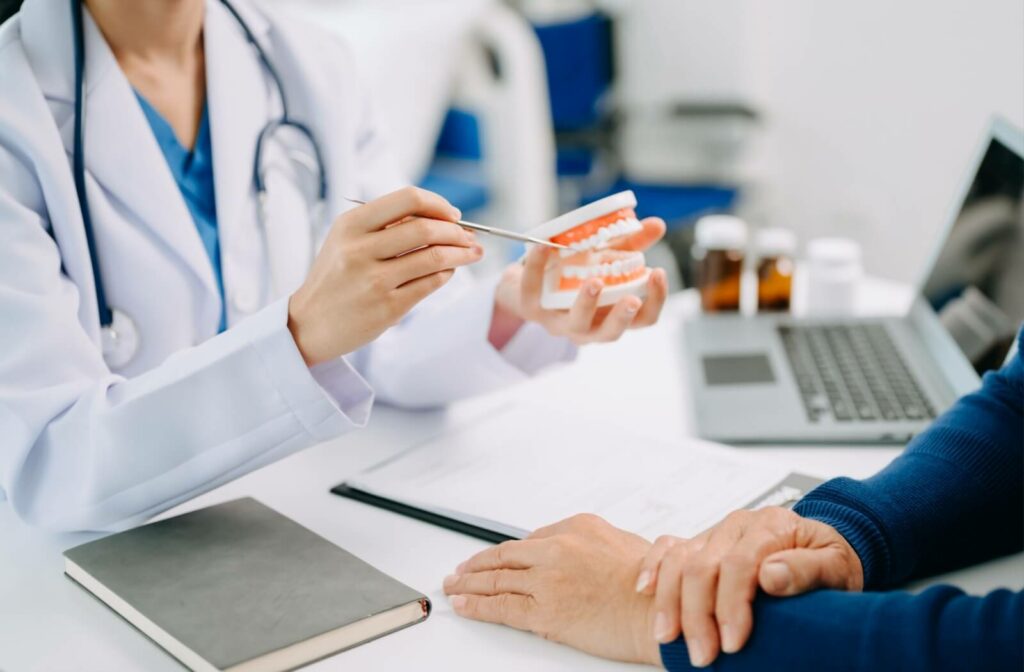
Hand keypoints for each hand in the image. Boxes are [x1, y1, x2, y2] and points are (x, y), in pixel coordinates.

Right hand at [288, 187, 482, 364]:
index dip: (439, 204)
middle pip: (426, 228)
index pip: (408, 199)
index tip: (453, 215)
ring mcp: (374, 280)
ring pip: (434, 257)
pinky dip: (447, 273)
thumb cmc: (336, 278)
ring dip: (462, 253)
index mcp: (351, 225)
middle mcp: (360, 250)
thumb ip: (386, 226)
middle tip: (470, 237)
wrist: (308, 324)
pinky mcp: (387, 307)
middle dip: (457, 231)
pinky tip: (450, 271)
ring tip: (473, 252)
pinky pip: (430, 284)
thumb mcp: (347, 240)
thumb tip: (443, 218)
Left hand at [444, 514, 661, 665]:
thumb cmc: (654, 586)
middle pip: (505, 555)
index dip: (507, 554)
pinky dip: (476, 604)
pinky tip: (463, 604)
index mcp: (577, 527)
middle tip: (461, 569)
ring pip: (496, 578)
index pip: (530, 540)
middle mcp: (557, 547)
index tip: (494, 559)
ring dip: (468, 582)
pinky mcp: (543, 611)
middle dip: (478, 563)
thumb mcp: (625, 546)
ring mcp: (547, 579)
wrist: (661, 613)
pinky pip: (500, 606)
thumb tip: (577, 556)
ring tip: (453, 585)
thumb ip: (592, 546)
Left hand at [489, 217, 668, 348]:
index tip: (658, 273)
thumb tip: (658, 224)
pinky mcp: (531, 309)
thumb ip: (631, 244)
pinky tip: (545, 246)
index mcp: (611, 315)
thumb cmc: (573, 275)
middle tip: (632, 299)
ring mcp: (559, 322)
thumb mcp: (604, 259)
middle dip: (622, 317)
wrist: (524, 283)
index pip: (643, 319)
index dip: (655, 301)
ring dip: (587, 304)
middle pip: (611, 333)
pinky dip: (537, 267)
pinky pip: (533, 290)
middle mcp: (588, 327)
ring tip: (595, 282)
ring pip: (575, 324)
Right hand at [636, 507, 863, 666]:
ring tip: (668, 637)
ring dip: (669, 601)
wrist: (822, 547)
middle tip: (702, 655)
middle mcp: (738, 525)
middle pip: (702, 565)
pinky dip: (652, 568)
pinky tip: (646, 591)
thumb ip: (809, 570)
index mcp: (771, 526)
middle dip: (697, 614)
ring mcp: (715, 533)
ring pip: (678, 560)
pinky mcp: (700, 544)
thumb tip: (772, 576)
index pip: (740, 563)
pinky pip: (667, 549)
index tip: (732, 643)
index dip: (731, 605)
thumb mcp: (837, 567)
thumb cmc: (831, 561)